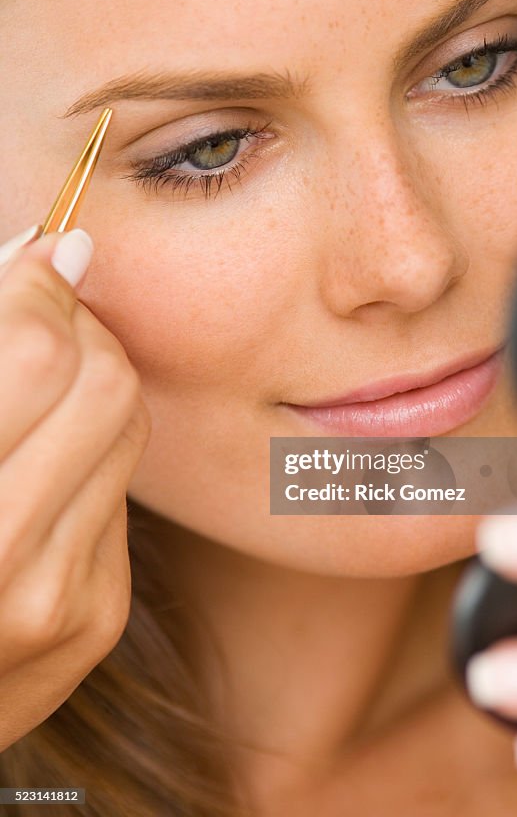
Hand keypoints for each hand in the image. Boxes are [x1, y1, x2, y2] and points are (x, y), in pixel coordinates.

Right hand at [0, 225, 150, 749]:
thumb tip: (61, 249)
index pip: (40, 350)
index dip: (41, 287)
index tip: (33, 267)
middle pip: (105, 379)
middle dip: (79, 330)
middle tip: (39, 328)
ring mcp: (54, 599)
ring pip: (129, 426)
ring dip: (88, 390)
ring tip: (34, 400)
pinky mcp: (93, 621)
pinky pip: (121, 491)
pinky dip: (86, 462)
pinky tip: (36, 479)